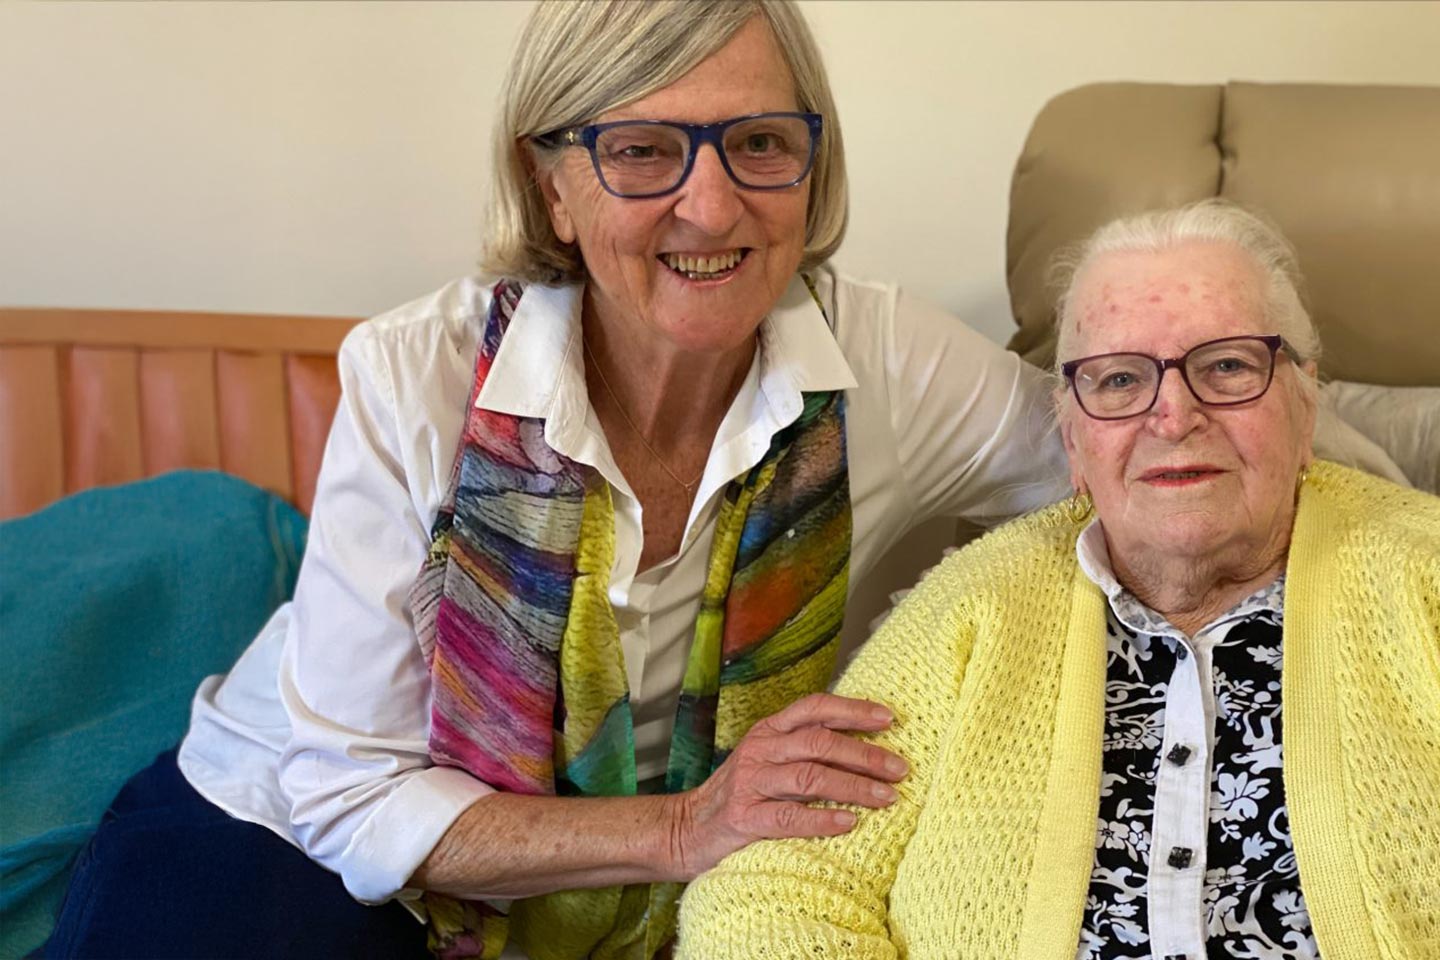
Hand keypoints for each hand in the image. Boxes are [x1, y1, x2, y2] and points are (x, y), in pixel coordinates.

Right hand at [664, 692, 907, 878]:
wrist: (687, 828)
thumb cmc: (743, 794)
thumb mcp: (768, 759)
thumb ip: (805, 749)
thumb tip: (865, 745)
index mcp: (768, 730)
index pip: (814, 708)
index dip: (853, 709)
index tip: (889, 718)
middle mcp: (760, 750)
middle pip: (819, 742)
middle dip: (865, 754)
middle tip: (900, 769)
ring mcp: (750, 783)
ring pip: (810, 777)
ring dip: (854, 787)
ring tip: (887, 798)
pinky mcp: (744, 818)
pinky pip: (789, 817)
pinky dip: (822, 819)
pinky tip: (849, 823)